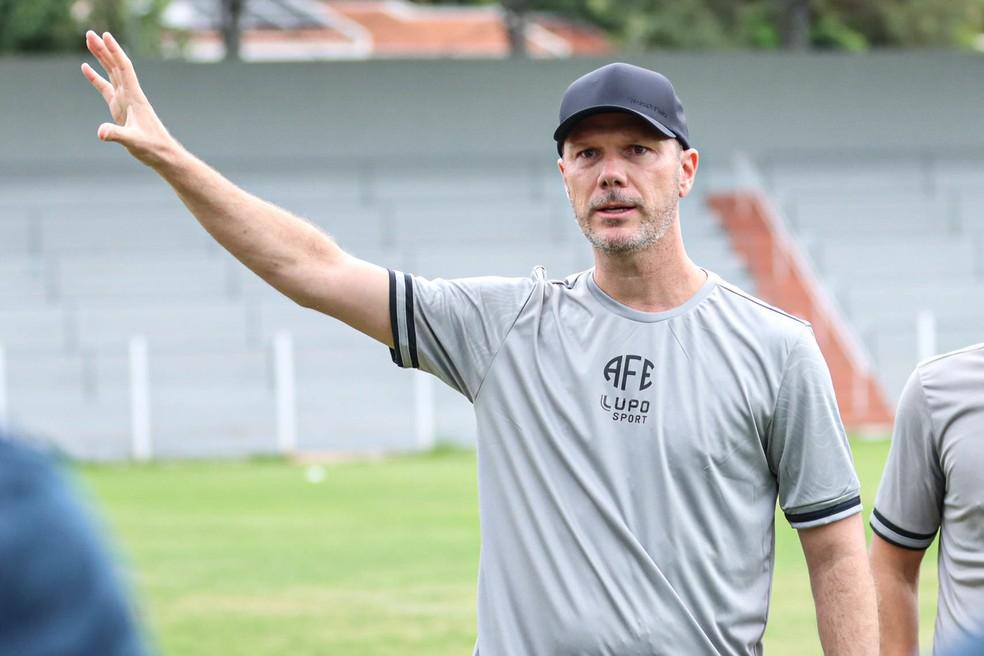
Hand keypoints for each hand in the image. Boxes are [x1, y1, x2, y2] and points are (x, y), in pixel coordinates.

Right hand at [81, 30, 175, 166]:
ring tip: (89, 41)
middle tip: (90, 33)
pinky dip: (96, 77)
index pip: (124, 68)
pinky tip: (86, 68)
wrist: (163, 154)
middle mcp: (130, 95)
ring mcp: (125, 101)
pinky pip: (106, 88)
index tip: (105, 36)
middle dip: (104, 49)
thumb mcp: (133, 141)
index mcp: (135, 97)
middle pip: (116, 66)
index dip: (115, 51)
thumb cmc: (152, 147)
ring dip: (101, 58)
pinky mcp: (120, 109)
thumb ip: (117, 135)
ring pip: (111, 73)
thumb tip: (101, 133)